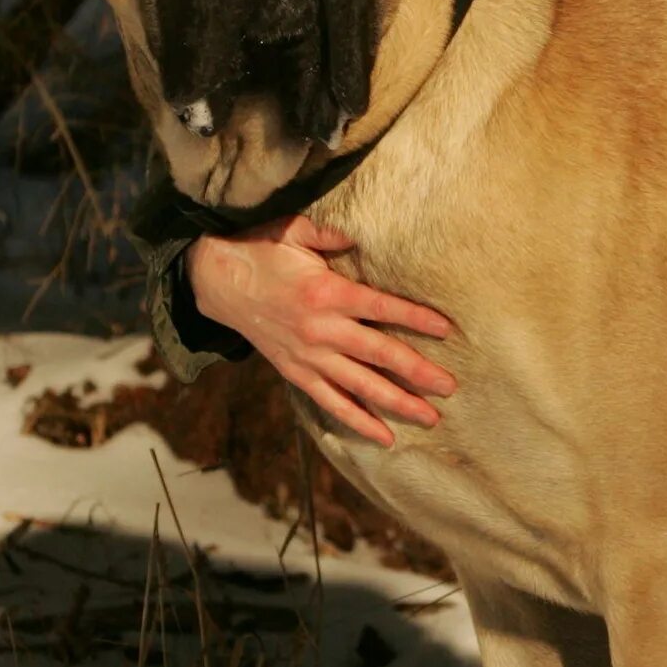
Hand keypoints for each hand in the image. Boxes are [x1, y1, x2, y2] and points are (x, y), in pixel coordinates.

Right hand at [187, 216, 455, 445]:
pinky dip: (357, 420)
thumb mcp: (293, 229)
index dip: (415, 319)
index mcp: (326, 292)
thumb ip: (329, 233)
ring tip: (430, 418)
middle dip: (417, 372)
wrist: (216, 279)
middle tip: (450, 388)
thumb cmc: (260, 249)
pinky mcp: (295, 372)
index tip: (446, 330)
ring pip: (360, 386)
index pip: (382, 307)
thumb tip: (361, 234)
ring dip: (396, 403)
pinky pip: (331, 402)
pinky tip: (384, 436)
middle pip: (379, 354)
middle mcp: (321, 330)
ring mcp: (308, 356)